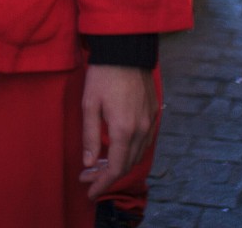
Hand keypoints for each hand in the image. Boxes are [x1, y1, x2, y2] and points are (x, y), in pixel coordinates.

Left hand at [78, 64, 157, 198]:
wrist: (127, 49)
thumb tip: (88, 162)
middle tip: (87, 177)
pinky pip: (144, 141)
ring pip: (137, 155)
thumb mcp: (89, 104)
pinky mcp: (153, 113)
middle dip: (107, 176)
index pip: (115, 168)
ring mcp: (150, 121)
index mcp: (124, 129)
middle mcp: (141, 130)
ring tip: (99, 165)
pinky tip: (117, 148)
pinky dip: (131, 151)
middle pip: (127, 165)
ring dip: (119, 164)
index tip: (89, 191)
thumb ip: (89, 135)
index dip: (102, 183)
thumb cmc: (103, 74)